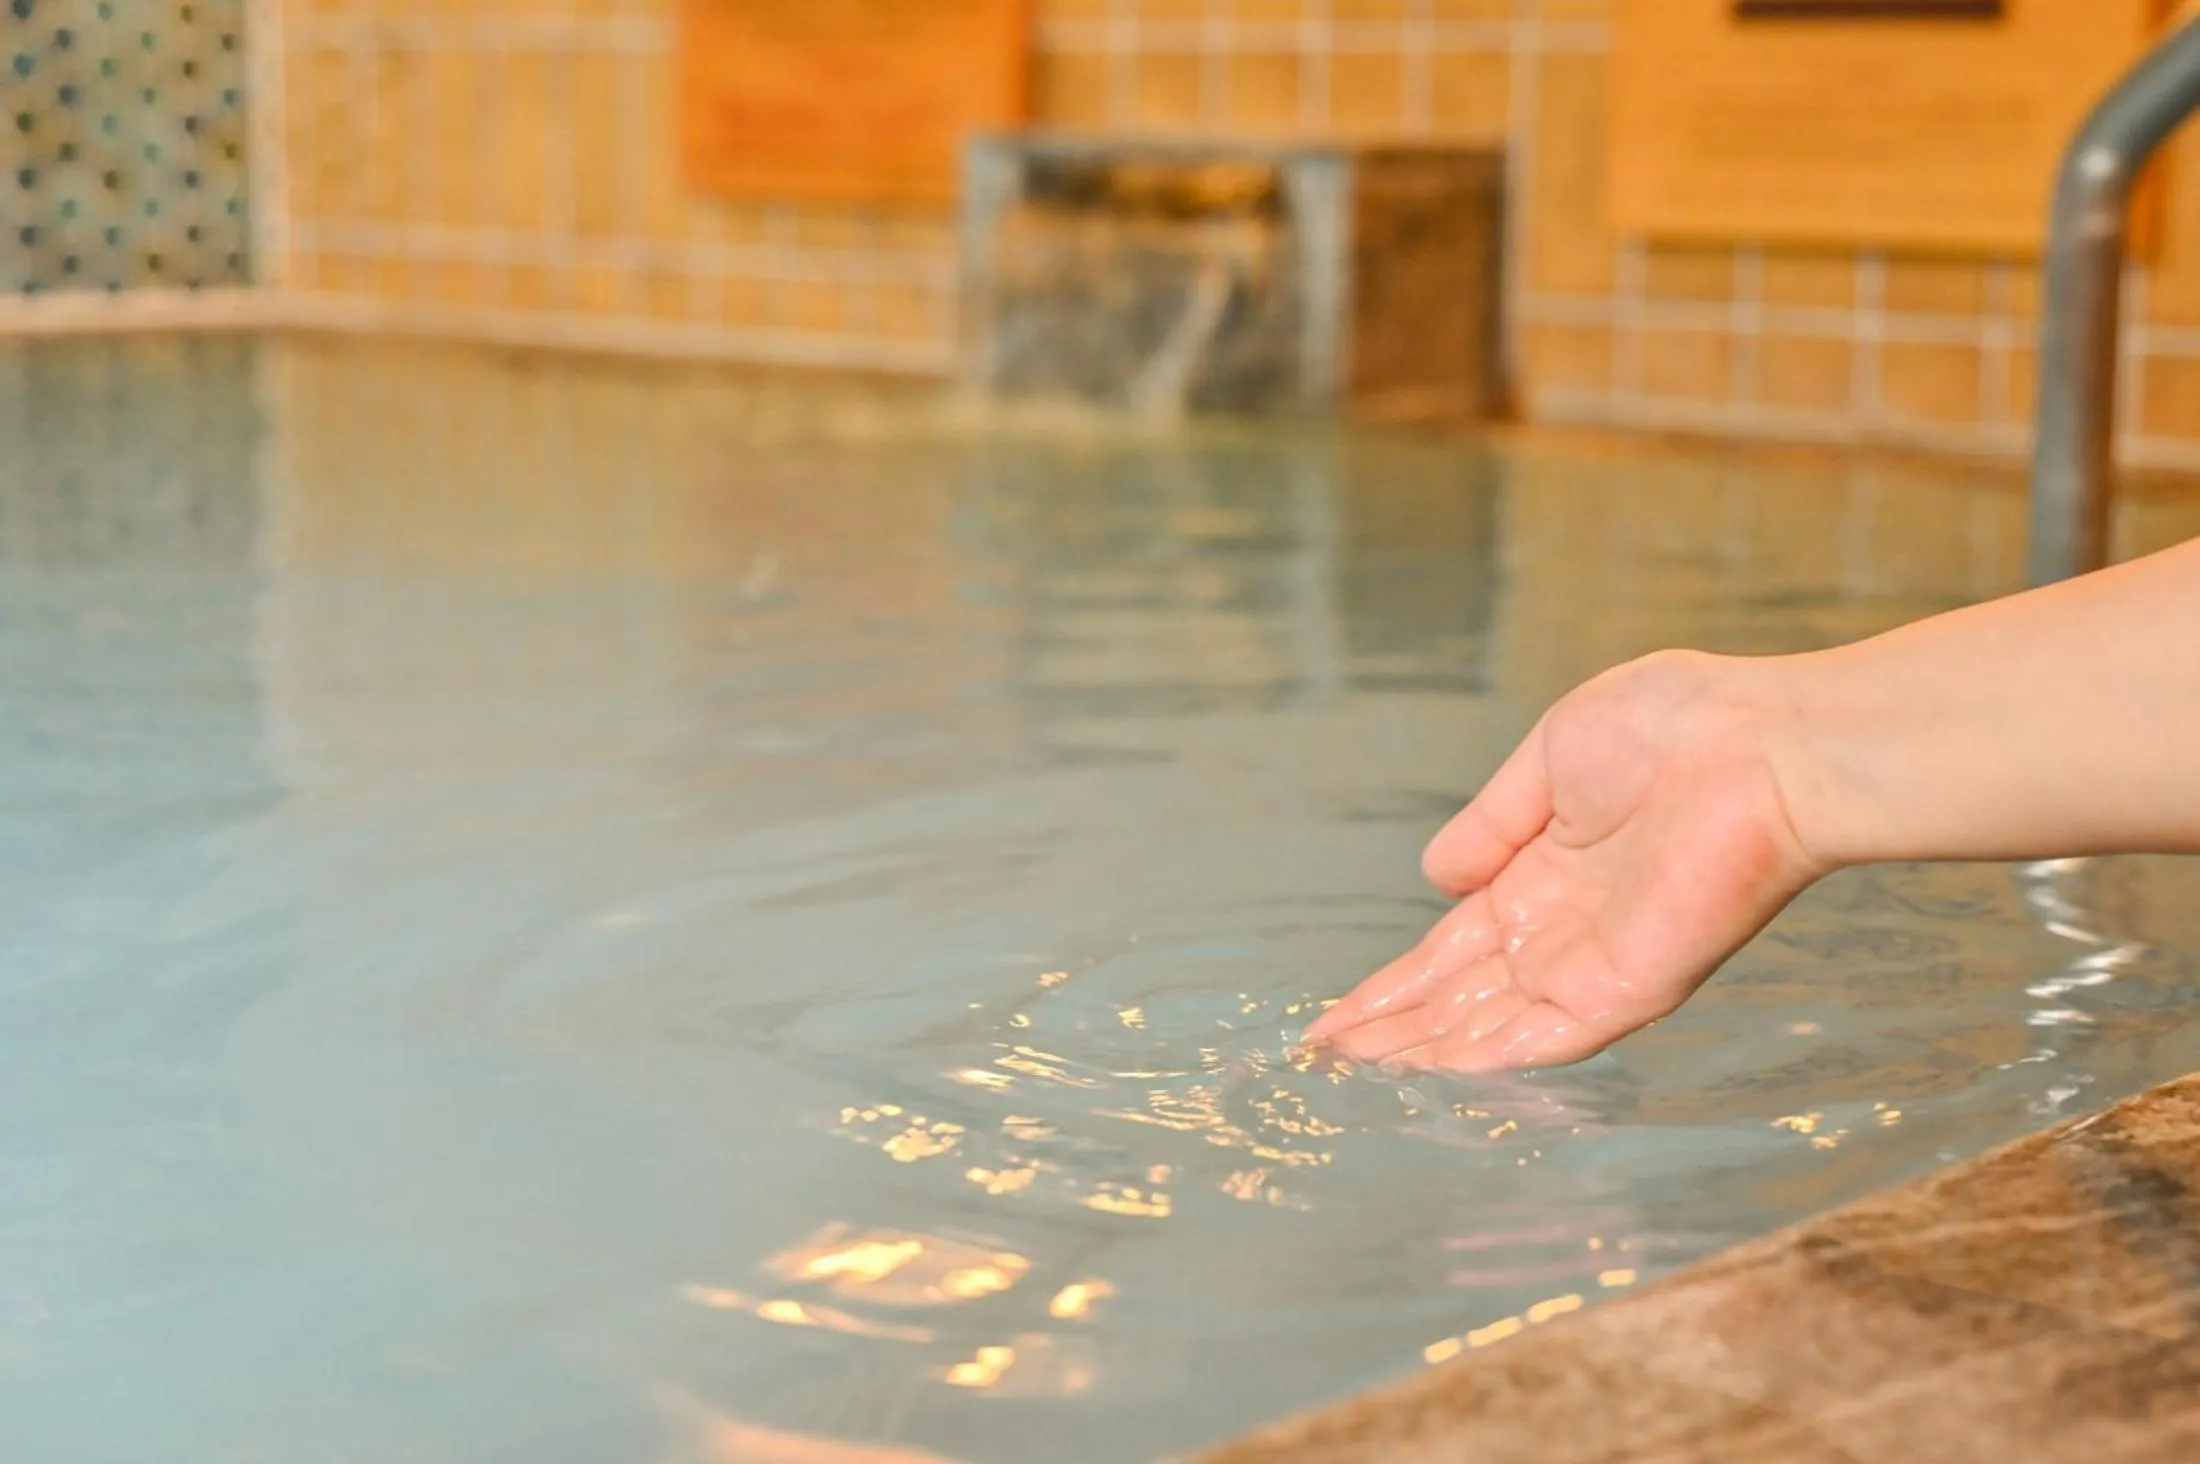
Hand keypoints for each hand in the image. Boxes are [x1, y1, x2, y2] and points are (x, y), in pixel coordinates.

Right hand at [1304, 651, 1827, 1071]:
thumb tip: (1436, 878)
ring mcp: (1593, 966)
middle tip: (1321, 1060)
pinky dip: (1481, 1062)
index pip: (1454, 947)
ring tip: (1347, 1075)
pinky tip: (1419, 1077)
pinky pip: (1541, 1041)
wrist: (1763, 745)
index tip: (1338, 1016)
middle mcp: (1563, 933)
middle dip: (1391, 1029)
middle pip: (1459, 998)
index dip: (1395, 983)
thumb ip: (1492, 824)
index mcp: (1545, 875)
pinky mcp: (1627, 991)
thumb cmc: (1674, 727)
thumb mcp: (1551, 757)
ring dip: (1418, 1053)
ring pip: (1487, 1028)